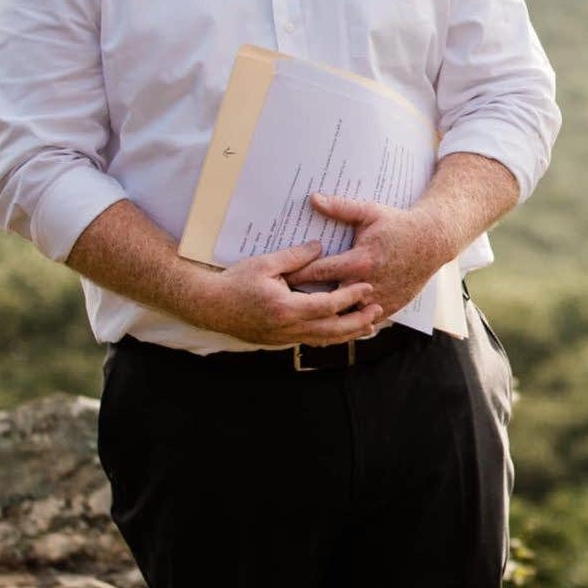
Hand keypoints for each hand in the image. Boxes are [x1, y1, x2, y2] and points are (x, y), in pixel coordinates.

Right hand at [198, 241, 383, 347]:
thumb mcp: (265, 263)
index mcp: (287, 308)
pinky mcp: (279, 341)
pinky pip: (311, 341)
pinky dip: (329, 337)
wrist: (209, 306)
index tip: (367, 288)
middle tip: (378, 312)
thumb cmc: (234, 282)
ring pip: (324, 340)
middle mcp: (288, 328)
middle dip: (358, 322)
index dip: (350, 297)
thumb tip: (320, 246)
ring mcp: (284, 338)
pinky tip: (340, 331)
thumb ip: (295, 257)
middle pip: (333, 330)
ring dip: (347, 333)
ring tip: (367, 327)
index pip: (328, 305)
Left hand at [287, 194, 445, 320]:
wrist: (432, 242)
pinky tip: (331, 324)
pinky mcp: (390, 307)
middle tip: (284, 303)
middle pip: (328, 299)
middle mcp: (368, 283)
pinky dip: (348, 323)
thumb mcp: (369, 212)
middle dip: (306, 301)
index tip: (278, 279)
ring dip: (326, 317)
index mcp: (359, 261)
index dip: (296, 276)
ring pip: (345, 316)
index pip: (319, 272)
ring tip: (303, 319)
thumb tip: (313, 199)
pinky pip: (363, 322)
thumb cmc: (399, 225)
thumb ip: (340, 208)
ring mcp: (379, 298)